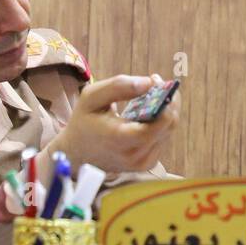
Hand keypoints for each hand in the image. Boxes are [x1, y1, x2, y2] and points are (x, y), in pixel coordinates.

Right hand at [47, 73, 178, 174]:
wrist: (76, 154)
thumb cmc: (84, 122)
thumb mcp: (91, 97)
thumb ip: (119, 86)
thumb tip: (149, 82)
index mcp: (120, 139)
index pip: (159, 124)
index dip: (164, 100)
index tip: (155, 80)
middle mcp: (134, 155)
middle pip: (169, 125)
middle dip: (168, 100)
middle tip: (155, 82)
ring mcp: (142, 163)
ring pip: (169, 130)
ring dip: (165, 110)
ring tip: (150, 94)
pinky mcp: (147, 164)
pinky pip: (163, 138)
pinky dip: (160, 122)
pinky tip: (147, 112)